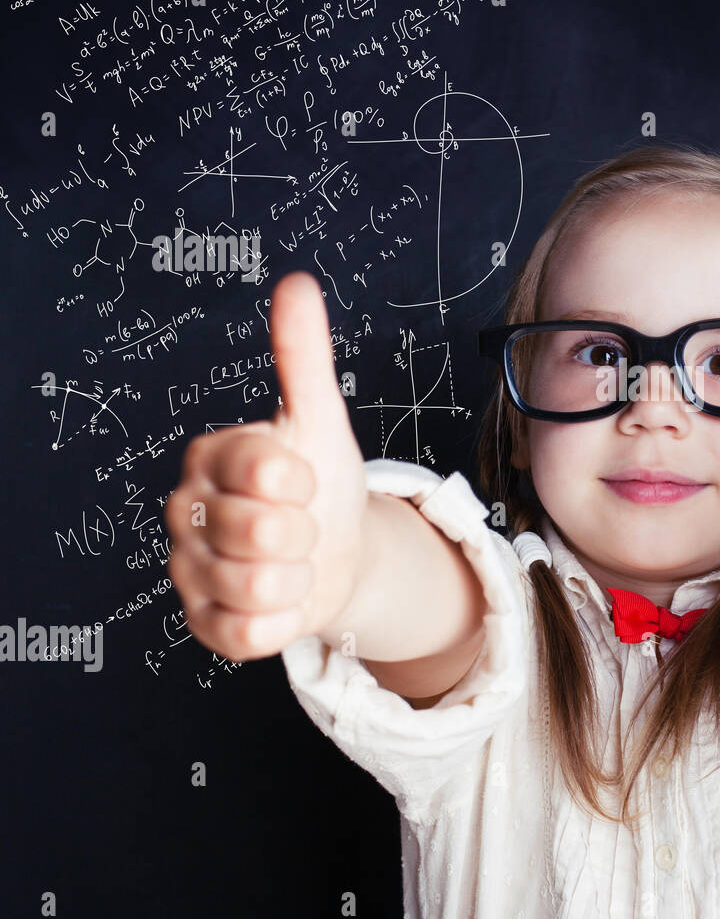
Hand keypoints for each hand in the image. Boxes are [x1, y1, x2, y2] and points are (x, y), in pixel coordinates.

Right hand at [165, 272, 367, 659]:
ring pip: (260, 587)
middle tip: (303, 525)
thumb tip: (297, 285)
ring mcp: (189, 570)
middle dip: (306, 532)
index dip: (303, 481)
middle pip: (264, 534)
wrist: (334, 551)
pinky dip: (282, 619)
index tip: (304, 479)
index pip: (267, 471)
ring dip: (299, 577)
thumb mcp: (321, 418)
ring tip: (296, 561)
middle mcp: (186, 510)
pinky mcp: (204, 623)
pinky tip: (283, 596)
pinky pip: (249, 633)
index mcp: (210, 455)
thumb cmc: (321, 483)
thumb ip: (304, 355)